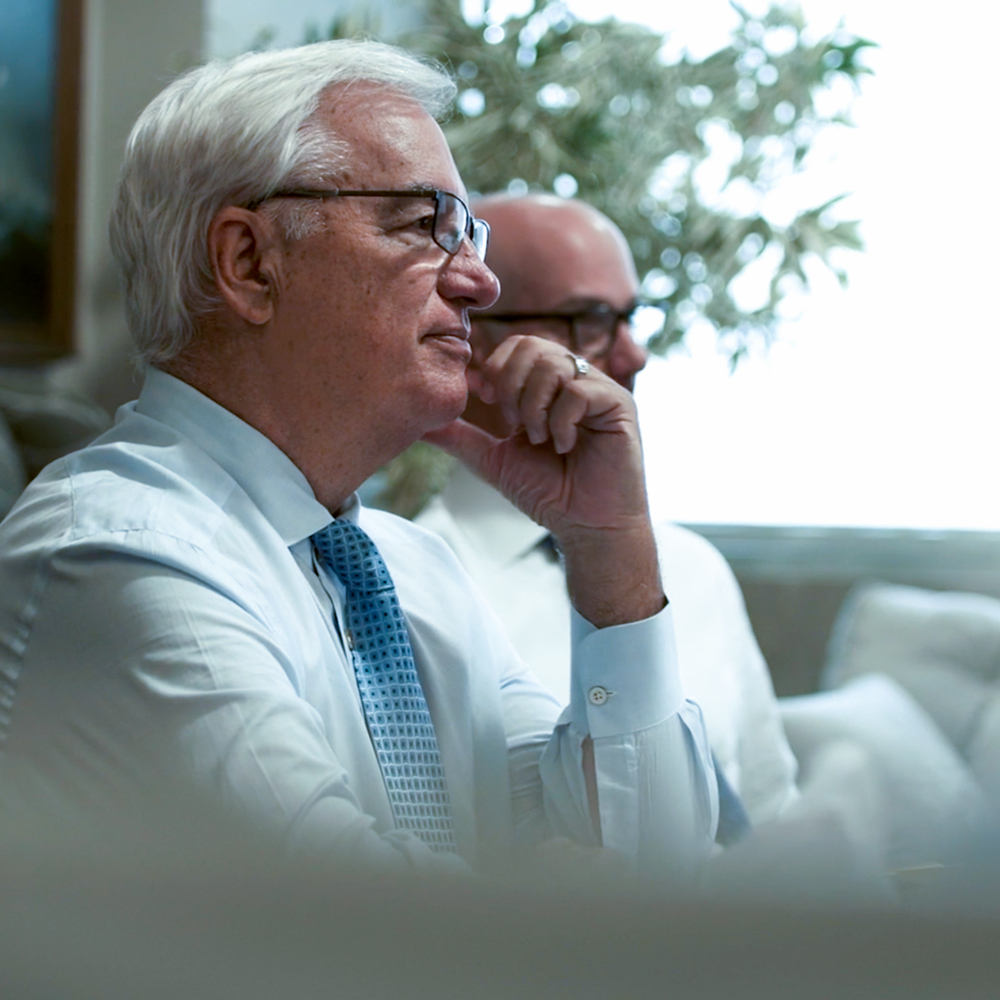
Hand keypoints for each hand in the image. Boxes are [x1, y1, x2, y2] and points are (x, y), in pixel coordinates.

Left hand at [423, 336, 664, 625]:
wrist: (586, 526)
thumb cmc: (548, 493)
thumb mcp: (493, 458)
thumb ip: (460, 436)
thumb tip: (418, 423)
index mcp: (549, 386)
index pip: (518, 345)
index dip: (497, 368)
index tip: (490, 400)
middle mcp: (576, 380)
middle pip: (533, 344)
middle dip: (512, 385)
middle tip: (516, 423)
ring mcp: (600, 389)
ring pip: (553, 364)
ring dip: (534, 407)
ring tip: (541, 439)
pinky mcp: (620, 405)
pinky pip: (579, 390)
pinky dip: (561, 422)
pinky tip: (564, 446)